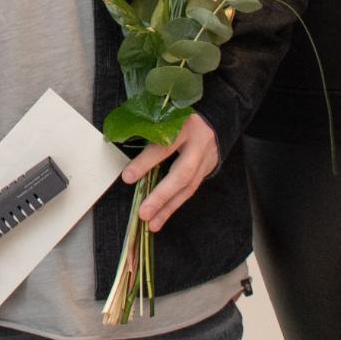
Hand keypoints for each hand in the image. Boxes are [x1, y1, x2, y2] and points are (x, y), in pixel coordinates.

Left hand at [123, 113, 219, 231]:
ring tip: (152, 224)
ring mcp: (207, 158)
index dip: (146, 163)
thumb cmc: (180, 115)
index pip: (164, 146)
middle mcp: (199, 143)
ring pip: (189, 187)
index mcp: (184, 124)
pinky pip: (191, 189)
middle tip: (143, 213)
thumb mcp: (166, 116)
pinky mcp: (209, 168)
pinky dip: (175, 204)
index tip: (128, 177)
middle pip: (182, 173)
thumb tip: (125, 152)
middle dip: (161, 195)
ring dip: (169, 208)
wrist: (215, 115)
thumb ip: (151, 131)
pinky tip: (163, 215)